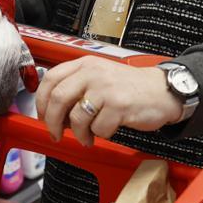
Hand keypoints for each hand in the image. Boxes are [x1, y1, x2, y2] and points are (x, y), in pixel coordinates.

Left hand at [36, 56, 184, 146]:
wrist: (162, 91)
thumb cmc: (129, 88)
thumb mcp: (99, 77)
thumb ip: (76, 87)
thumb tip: (52, 112)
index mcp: (85, 64)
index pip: (51, 79)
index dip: (41, 101)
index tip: (42, 116)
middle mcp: (93, 73)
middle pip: (58, 98)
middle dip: (52, 122)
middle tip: (56, 134)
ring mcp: (106, 88)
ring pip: (77, 117)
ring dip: (79, 134)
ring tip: (87, 137)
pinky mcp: (119, 105)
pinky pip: (99, 128)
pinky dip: (101, 134)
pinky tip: (108, 130)